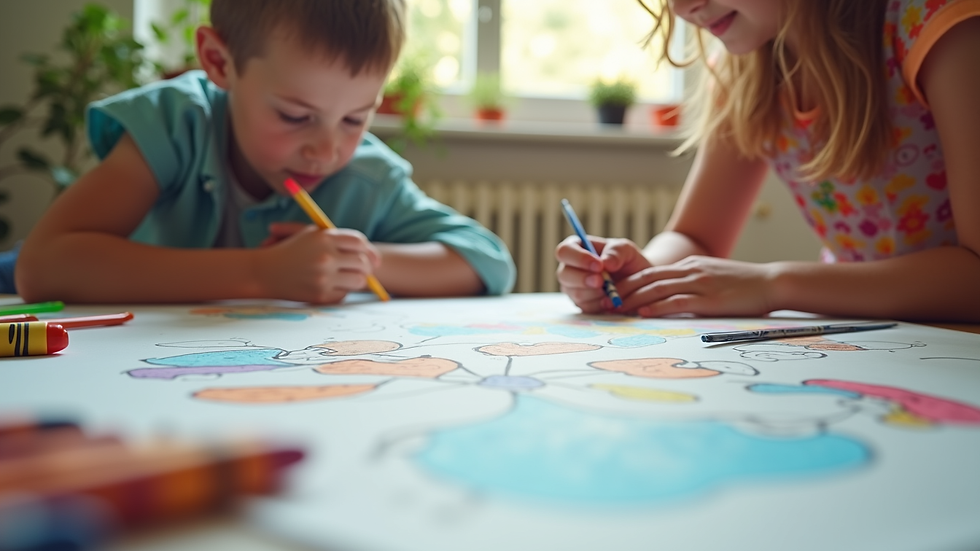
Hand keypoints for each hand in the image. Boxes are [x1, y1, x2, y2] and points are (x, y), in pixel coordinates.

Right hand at [255, 224, 380, 303]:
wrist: (263, 272)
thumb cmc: (291, 250)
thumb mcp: (311, 235)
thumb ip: (340, 240)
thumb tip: (371, 256)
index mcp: (324, 238)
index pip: (359, 242)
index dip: (368, 250)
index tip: (371, 258)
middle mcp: (326, 257)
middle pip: (362, 263)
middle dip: (365, 267)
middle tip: (362, 270)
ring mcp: (323, 277)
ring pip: (358, 281)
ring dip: (356, 280)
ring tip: (347, 277)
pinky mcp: (320, 295)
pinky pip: (344, 294)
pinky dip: (340, 291)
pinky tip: (329, 286)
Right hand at [555, 235, 649, 312]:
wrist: (634, 279)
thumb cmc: (624, 259)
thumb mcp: (625, 249)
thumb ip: (616, 252)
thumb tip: (605, 263)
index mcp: (575, 248)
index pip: (564, 251)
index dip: (578, 258)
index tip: (598, 265)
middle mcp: (569, 268)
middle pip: (563, 274)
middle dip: (583, 279)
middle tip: (601, 281)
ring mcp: (572, 288)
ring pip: (575, 293)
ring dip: (594, 293)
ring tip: (610, 288)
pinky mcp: (581, 304)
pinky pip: (585, 307)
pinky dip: (599, 303)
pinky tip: (609, 297)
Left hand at [615, 255, 776, 316]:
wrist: (770, 283)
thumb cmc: (742, 285)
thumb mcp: (711, 278)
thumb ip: (690, 284)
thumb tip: (669, 298)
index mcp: (689, 266)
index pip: (650, 272)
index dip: (627, 282)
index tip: (610, 293)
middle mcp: (690, 271)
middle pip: (647, 279)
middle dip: (623, 291)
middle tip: (604, 302)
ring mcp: (699, 283)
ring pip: (657, 289)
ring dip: (633, 300)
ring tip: (616, 309)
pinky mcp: (709, 299)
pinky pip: (677, 302)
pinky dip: (657, 307)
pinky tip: (643, 313)